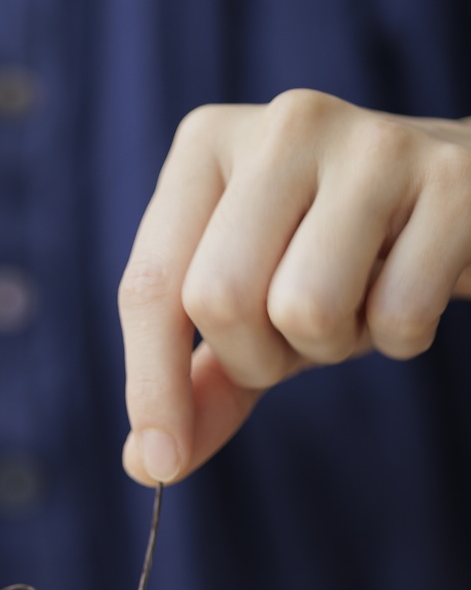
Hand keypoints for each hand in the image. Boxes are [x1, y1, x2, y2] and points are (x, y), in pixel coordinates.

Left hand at [119, 90, 470, 484]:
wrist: (461, 201)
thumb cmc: (334, 258)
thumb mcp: (251, 313)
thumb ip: (197, 385)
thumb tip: (150, 464)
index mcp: (207, 146)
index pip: (149, 284)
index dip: (152, 386)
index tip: (160, 462)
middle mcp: (282, 125)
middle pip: (218, 298)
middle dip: (256, 357)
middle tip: (296, 337)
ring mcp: (372, 142)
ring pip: (305, 307)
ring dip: (333, 345)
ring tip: (359, 301)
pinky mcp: (452, 180)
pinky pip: (397, 315)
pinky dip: (402, 337)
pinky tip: (411, 286)